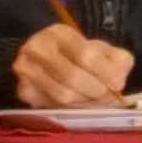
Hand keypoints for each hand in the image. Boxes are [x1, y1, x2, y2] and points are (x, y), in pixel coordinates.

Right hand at [10, 18, 135, 109]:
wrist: (49, 61)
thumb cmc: (79, 55)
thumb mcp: (102, 50)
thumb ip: (116, 60)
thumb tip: (118, 80)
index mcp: (59, 33)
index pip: (85, 55)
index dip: (105, 73)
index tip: (118, 84)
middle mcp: (36, 48)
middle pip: (72, 77)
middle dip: (96, 91)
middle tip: (109, 97)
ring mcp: (25, 69)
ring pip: (61, 95)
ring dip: (86, 102)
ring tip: (96, 101)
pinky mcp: (23, 90)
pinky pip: (51, 106)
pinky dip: (71, 109)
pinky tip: (79, 104)